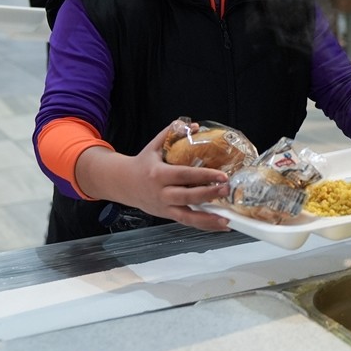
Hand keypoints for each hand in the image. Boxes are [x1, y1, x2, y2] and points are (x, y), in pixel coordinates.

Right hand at [76, 125, 231, 232]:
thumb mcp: (154, 146)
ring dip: (208, 219)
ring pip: (187, 217)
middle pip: (186, 197)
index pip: (184, 176)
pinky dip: (204, 225)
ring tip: (227, 218)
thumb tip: (194, 124)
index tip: (222, 175)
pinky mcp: (167, 216)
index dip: (203, 176)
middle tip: (227, 190)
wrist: (122, 184)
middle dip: (208, 195)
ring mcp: (164, 207)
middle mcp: (161, 193)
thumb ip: (172, 133)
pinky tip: (220, 225)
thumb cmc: (142, 164)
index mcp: (159, 174)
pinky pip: (187, 222)